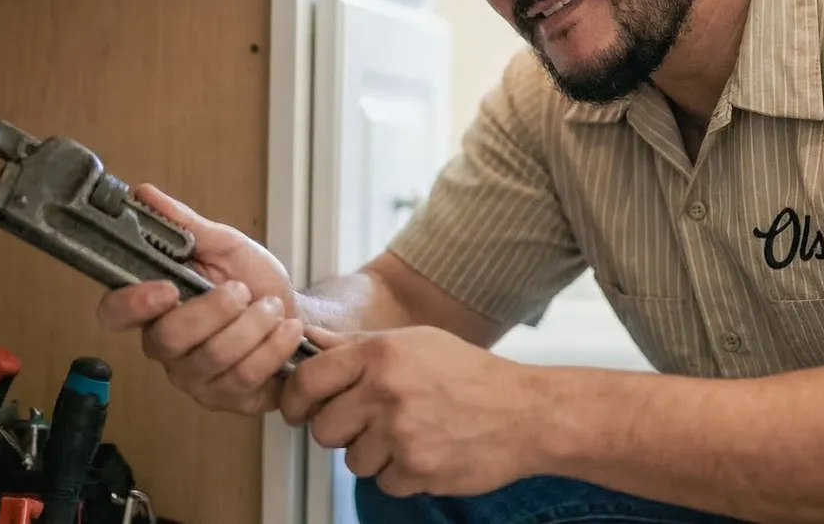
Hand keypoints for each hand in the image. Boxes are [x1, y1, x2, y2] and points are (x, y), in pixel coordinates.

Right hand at [96, 184, 305, 414]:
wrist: (298, 316)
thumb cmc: (255, 282)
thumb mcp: (226, 246)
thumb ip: (185, 224)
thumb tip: (144, 194)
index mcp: (155, 307)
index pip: (114, 313)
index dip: (131, 304)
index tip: (166, 288)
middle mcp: (166, 347)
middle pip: (168, 338)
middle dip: (215, 310)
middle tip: (243, 291)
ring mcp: (194, 378)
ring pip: (211, 358)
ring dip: (252, 325)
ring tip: (271, 307)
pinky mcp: (226, 398)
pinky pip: (244, 378)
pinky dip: (272, 347)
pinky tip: (285, 330)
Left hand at [279, 325, 544, 497]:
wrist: (526, 412)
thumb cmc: (470, 374)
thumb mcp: (415, 343)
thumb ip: (357, 345)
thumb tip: (309, 340)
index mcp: (381, 354)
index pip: (309, 379)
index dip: (296, 398)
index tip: (299, 408)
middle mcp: (386, 391)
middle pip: (324, 429)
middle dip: (340, 431)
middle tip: (368, 423)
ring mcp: (401, 433)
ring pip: (353, 460)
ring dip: (375, 454)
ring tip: (410, 434)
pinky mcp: (418, 469)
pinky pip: (384, 482)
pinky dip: (402, 474)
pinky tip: (427, 451)